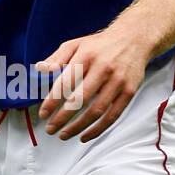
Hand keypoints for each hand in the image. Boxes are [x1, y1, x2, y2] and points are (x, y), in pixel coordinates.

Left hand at [35, 25, 147, 141]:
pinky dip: (98, 129)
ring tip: (64, 135)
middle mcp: (103, 68)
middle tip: (50, 129)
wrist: (134, 39)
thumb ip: (56, 58)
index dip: (52, 101)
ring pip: (96, 111)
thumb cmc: (101, 44)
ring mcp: (118, 81)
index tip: (43, 113)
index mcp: (86, 56)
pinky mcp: (129, 92)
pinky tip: (85, 136)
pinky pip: (112, 116)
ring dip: (78, 127)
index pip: (65, 83)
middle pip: (80, 100)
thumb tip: (39, 69)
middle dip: (62, 118)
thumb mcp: (76, 44)